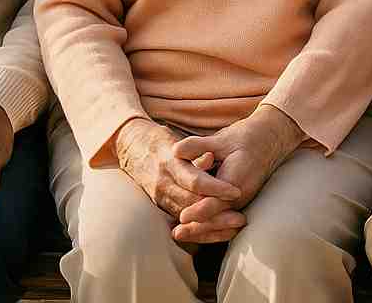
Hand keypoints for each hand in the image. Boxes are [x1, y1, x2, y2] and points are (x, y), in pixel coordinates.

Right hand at [114, 116, 242, 242]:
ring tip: (234, 227)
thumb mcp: (176, 140)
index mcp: (170, 164)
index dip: (216, 188)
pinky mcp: (159, 205)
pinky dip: (199, 227)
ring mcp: (159, 197)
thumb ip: (195, 150)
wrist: (131, 147)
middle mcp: (163, 183)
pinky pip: (180, 221)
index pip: (195, 181)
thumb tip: (212, 158)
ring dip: (211, 225)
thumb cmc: (159, 141)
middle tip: (240, 218)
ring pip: (187, 216)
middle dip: (217, 214)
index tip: (236, 192)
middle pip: (192, 204)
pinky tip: (218, 232)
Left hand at [172, 105, 306, 243]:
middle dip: (197, 226)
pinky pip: (225, 219)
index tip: (182, 217)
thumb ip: (198, 146)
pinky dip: (210, 226)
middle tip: (176, 233)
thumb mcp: (222, 139)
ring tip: (179, 234)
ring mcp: (242, 200)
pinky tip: (194, 229)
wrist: (271, 140)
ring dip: (201, 229)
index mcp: (237, 180)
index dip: (198, 211)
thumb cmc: (247, 137)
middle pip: (216, 217)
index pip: (215, 202)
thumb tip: (175, 150)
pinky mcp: (239, 201)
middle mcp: (241, 194)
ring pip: (220, 221)